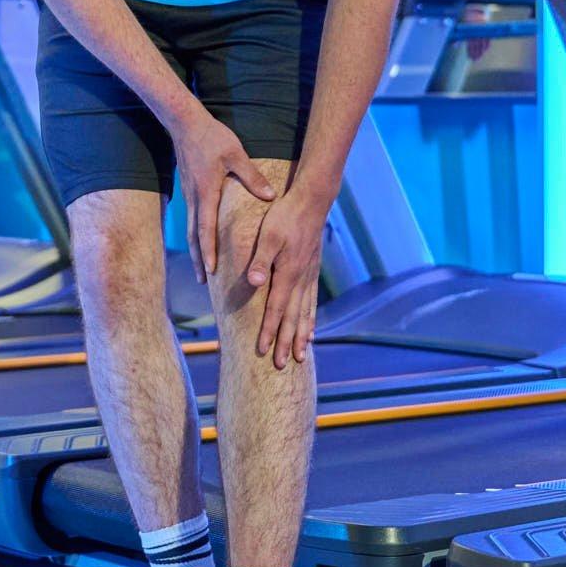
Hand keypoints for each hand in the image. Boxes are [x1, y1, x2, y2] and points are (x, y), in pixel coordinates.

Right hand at [172, 110, 276, 283]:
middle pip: (194, 237)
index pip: (205, 229)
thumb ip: (252, 177)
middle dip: (198, 260)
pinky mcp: (189, 191)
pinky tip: (202, 242)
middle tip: (203, 282)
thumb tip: (270, 196)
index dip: (208, 251)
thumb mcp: (235, 154)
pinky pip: (192, 219)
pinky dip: (196, 236)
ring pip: (191, 230)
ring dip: (195, 251)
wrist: (185, 123)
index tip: (211, 270)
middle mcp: (194, 199)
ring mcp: (189, 196)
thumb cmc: (212, 137)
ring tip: (201, 270)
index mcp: (206, 193)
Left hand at [242, 181, 328, 366]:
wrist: (312, 202)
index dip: (269, 331)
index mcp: (288, 273)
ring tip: (301, 356)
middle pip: (293, 318)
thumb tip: (253, 282)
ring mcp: (309, 276)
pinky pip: (312, 302)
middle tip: (282, 365)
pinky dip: (311, 319)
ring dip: (301, 336)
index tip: (262, 350)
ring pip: (305, 313)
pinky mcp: (312, 271)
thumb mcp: (268, 236)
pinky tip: (311, 330)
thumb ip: (260, 260)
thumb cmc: (285, 217)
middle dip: (286, 342)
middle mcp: (301, 279)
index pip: (276, 309)